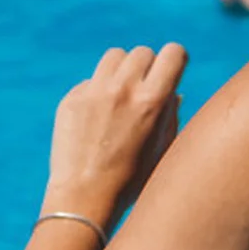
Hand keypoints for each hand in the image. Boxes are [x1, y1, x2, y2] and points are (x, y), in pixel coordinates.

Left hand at [44, 44, 186, 230]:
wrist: (85, 196)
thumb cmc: (132, 180)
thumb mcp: (163, 149)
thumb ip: (171, 115)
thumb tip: (174, 91)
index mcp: (153, 101)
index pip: (173, 53)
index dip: (176, 59)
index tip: (172, 70)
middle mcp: (123, 89)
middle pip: (142, 53)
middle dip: (148, 66)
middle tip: (144, 88)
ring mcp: (94, 91)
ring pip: (114, 57)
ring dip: (122, 70)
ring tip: (121, 95)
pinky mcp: (72, 98)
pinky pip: (91, 80)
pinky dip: (98, 90)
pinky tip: (98, 117)